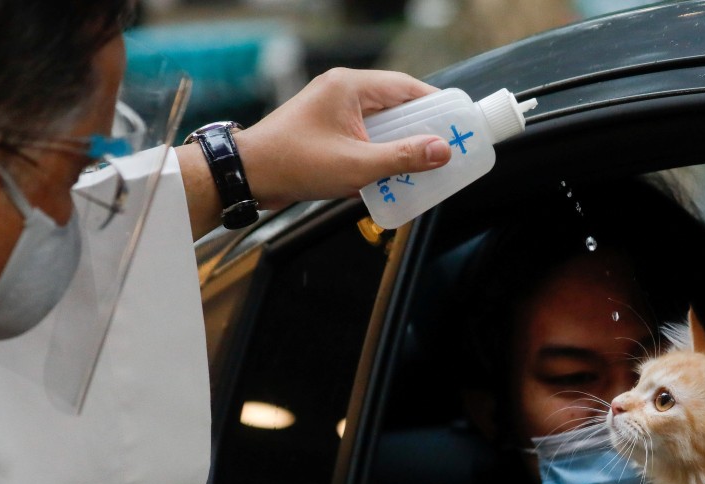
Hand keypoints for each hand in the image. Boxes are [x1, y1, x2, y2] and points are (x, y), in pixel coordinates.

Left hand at [235, 67, 452, 209]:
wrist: (248, 176)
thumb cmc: (294, 163)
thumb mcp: (356, 165)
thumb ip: (402, 158)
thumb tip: (441, 151)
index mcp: (349, 87)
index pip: (405, 87)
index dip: (434, 104)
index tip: (456, 122)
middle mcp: (341, 92)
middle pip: (395, 105)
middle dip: (419, 128)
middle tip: (443, 149)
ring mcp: (331, 111)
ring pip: (379, 123)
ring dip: (398, 143)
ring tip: (420, 165)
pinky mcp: (325, 130)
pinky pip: (362, 136)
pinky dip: (378, 151)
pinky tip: (389, 173)